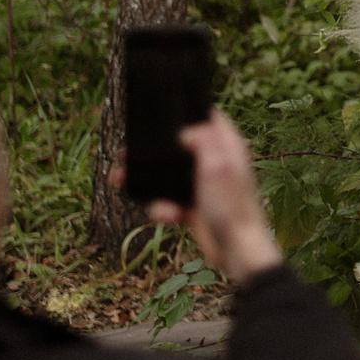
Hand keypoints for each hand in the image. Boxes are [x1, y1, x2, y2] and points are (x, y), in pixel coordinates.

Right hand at [142, 111, 283, 283]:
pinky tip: (166, 214)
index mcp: (228, 148)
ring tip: (123, 179)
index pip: (211, 118)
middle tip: (129, 152)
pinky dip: (163, 207)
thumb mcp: (218, 167)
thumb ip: (204, 143)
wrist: (236, 249)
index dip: (191, 112)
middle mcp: (216, 163)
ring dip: (149, 181)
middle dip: (156, 152)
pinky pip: (169, 201)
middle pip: (180, 147)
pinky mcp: (194, 206)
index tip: (166, 110)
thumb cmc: (232, 206)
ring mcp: (203, 185)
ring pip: (169, 175)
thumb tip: (188, 130)